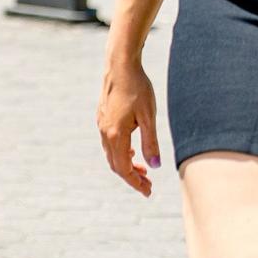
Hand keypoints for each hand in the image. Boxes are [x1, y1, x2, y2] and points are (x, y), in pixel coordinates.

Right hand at [98, 53, 161, 196]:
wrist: (120, 65)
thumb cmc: (138, 89)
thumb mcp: (149, 117)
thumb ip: (151, 143)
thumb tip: (155, 166)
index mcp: (116, 135)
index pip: (124, 168)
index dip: (135, 183)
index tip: (148, 192)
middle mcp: (105, 132)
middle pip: (115, 164)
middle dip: (131, 178)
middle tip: (148, 186)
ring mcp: (102, 124)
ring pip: (111, 154)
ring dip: (126, 165)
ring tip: (143, 171)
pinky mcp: (102, 117)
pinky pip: (109, 143)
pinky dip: (120, 153)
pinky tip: (132, 150)